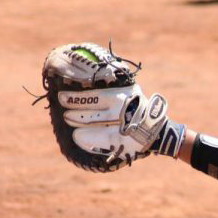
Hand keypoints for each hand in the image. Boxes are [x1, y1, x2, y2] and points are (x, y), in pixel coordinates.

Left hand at [40, 43, 183, 171]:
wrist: (155, 131)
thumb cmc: (137, 107)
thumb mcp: (129, 91)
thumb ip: (112, 85)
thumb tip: (84, 76)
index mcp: (122, 96)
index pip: (94, 96)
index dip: (76, 97)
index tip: (62, 96)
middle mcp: (121, 111)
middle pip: (91, 110)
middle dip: (73, 109)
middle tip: (64, 107)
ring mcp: (121, 127)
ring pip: (92, 124)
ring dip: (77, 121)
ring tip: (68, 118)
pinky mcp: (121, 141)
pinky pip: (99, 139)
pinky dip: (86, 137)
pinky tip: (77, 136)